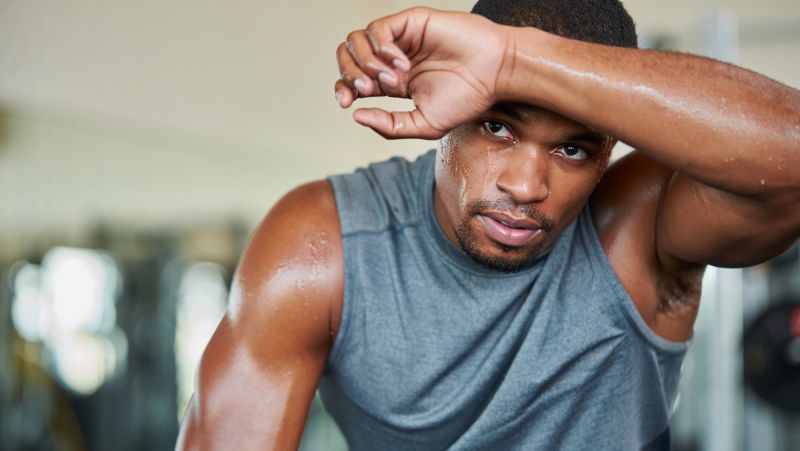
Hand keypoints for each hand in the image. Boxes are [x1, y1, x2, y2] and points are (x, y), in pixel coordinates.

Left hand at [334, 7, 510, 138]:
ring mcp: (400, 39)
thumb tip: (356, 115)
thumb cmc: (467, 99)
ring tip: (391, 80)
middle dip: (348, 75)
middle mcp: (392, 59)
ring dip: (366, 63)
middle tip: (367, 89)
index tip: (348, 103)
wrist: (495, 74)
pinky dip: (381, 48)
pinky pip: (378, 29)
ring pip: (357, 40)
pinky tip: (401, 64)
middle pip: (348, 57)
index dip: (342, 89)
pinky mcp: (411, 22)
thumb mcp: (424, 124)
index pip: (353, 81)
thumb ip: (390, 126)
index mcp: (392, 82)